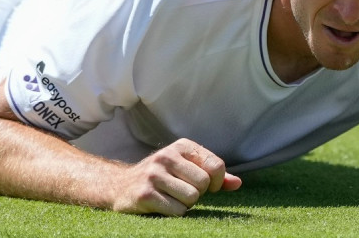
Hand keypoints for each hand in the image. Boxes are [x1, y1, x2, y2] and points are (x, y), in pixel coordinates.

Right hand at [111, 138, 241, 215]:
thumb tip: (238, 183)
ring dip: (186, 204)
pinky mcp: (145, 195)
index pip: (216, 165)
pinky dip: (175, 213)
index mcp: (182, 146)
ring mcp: (154, 175)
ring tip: (172, 197)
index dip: (218, 182)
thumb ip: (214, 175)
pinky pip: (178, 211)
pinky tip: (163, 205)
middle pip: (203, 183)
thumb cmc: (163, 177)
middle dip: (198, 193)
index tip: (209, 187)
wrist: (121, 185)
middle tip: (183, 191)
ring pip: (192, 198)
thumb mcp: (188, 168)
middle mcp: (167, 156)